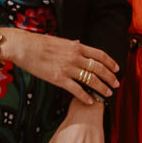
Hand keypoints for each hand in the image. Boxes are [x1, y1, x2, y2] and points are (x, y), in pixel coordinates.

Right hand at [3, 28, 120, 105]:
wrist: (24, 47)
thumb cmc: (39, 43)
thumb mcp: (59, 41)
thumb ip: (72, 44)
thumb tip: (79, 43)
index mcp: (76, 47)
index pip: (100, 55)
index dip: (111, 63)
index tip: (117, 69)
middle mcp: (75, 57)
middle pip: (99, 68)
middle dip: (110, 78)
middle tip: (116, 84)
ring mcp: (68, 68)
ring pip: (91, 80)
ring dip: (101, 88)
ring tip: (107, 94)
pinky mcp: (59, 79)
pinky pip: (77, 90)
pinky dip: (86, 96)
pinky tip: (90, 101)